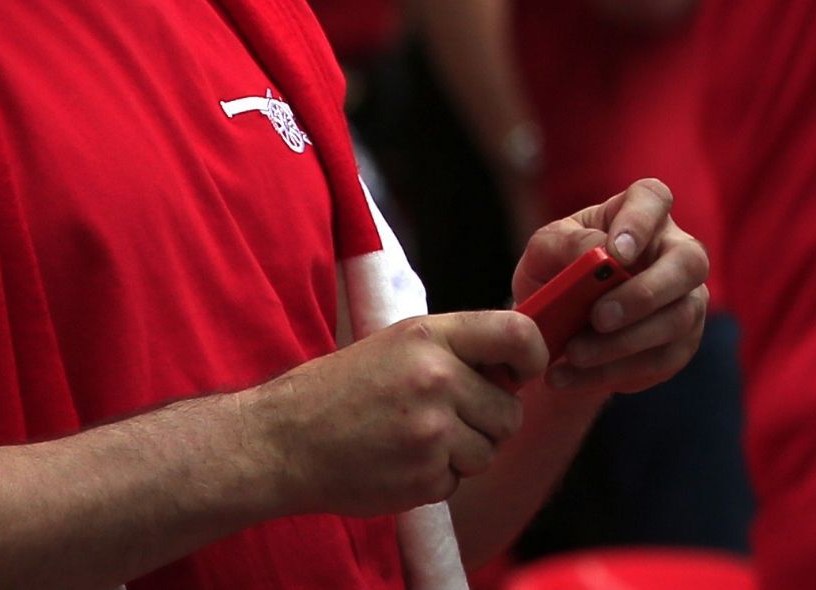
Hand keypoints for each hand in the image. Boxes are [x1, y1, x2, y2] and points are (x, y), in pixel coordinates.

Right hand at [239, 310, 533, 517]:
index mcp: (433, 336)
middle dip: (488, 421)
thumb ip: (459, 348)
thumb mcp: (399, 343)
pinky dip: (435, 479)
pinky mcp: (421, 476)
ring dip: (462, 453)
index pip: (519, 333)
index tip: (524, 371)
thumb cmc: (342, 389)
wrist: (280, 442)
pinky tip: (398, 463)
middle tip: (446, 419)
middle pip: (510, 410)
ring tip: (415, 440)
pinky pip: (457, 481)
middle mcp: (437, 378)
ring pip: (488, 451)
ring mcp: (431, 431)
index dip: (534, 355)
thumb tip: (520, 365)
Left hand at [509, 177, 713, 396]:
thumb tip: (595, 252)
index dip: (640, 224)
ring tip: (573, 354)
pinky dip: (610, 372)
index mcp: (641, 213)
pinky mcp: (681, 344)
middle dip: (645, 294)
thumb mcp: (543, 254)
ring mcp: (687, 299)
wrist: (558, 330)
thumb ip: (562, 244)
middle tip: (599, 317)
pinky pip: (660, 360)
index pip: (654, 200)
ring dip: (623, 342)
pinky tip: (568, 377)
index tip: (615, 254)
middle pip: (690, 263)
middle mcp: (676, 251)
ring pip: (678, 318)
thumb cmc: (556, 274)